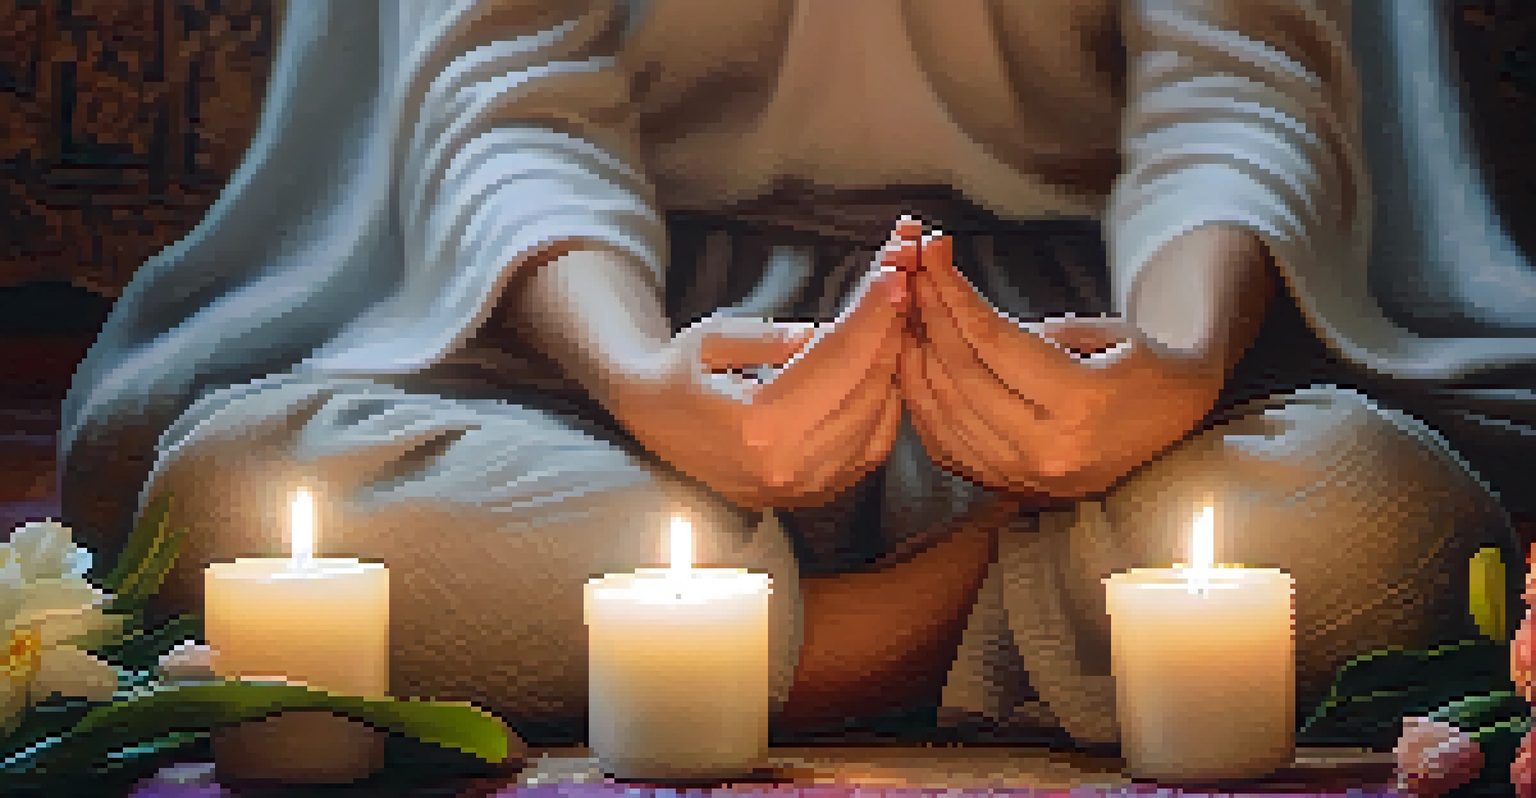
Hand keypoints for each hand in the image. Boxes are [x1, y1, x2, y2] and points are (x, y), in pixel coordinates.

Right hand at [607, 241, 912, 510]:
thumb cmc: (676, 373)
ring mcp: (802, 487)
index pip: (836, 361)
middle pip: (863, 389)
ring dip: (891, 368)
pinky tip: (881, 373)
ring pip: (876, 420)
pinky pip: (870, 449)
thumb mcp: (711, 338)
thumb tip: (827, 333)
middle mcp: (786, 465)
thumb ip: (771, 338)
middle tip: (899, 292)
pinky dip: (884, 408)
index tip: (892, 279)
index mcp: (758, 426)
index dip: (870, 315)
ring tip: (891, 325)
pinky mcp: (811, 494)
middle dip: (888, 334)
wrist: (651, 420)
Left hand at [898, 227, 1220, 497]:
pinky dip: (923, 401)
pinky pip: (945, 443)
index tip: (933, 258)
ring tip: (907, 313)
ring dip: (916, 357)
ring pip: (944, 410)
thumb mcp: (1108, 332)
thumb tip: (962, 313)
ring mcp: (1025, 475)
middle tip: (913, 276)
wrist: (1176, 427)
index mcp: (1081, 402)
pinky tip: (915, 363)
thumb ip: (1034, 329)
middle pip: (963, 374)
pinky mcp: (1009, 487)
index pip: (995, 342)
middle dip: (930, 316)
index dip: (955, 295)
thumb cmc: (1146, 369)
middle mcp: (1048, 447)